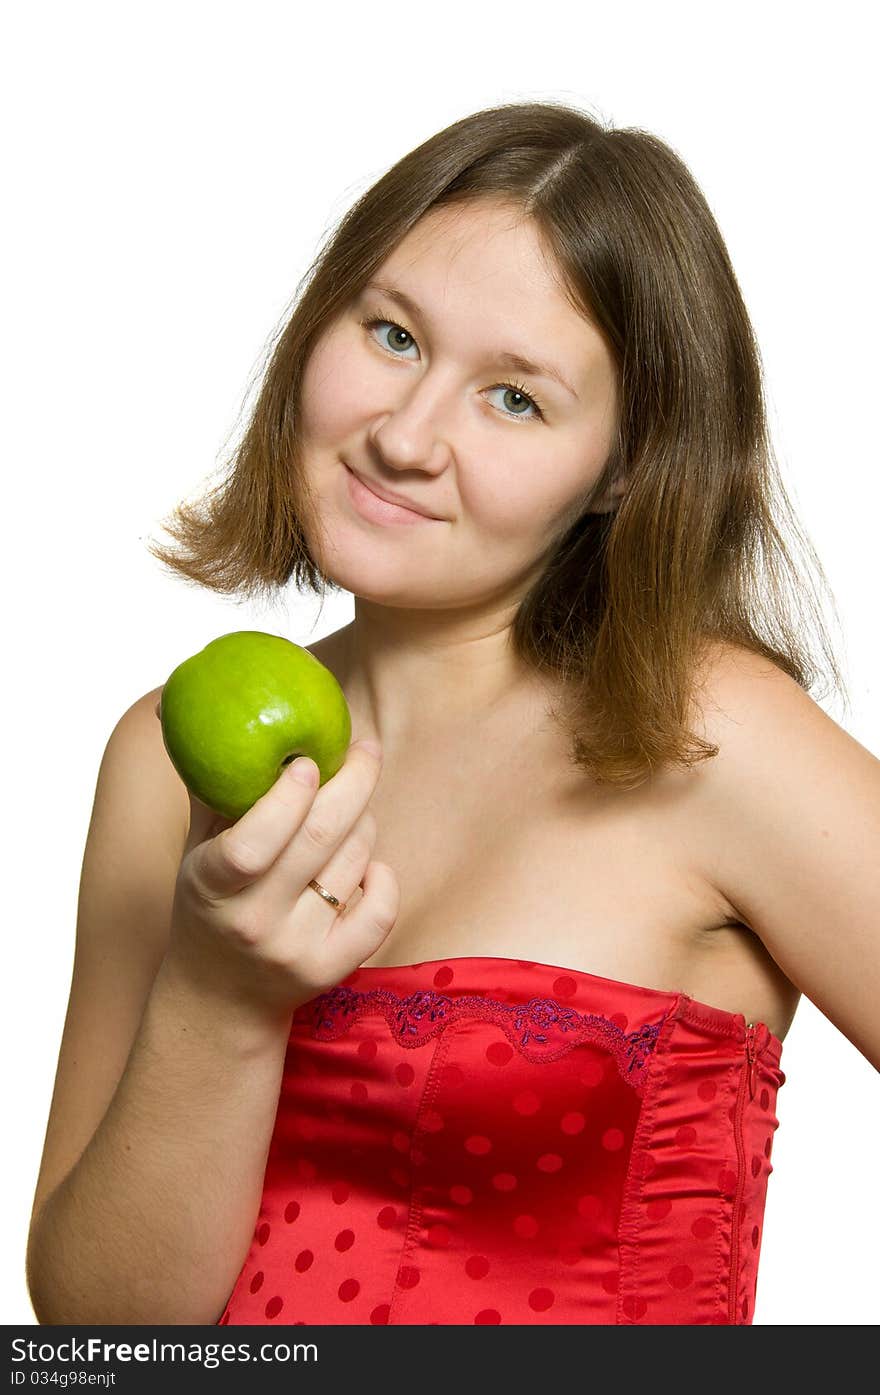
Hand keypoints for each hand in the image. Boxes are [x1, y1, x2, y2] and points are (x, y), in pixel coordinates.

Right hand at [162, 734, 398, 1019]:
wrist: (220, 998)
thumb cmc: (211, 904)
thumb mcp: (196, 850)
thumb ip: (206, 784)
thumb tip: (179, 702)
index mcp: (212, 886)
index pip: (253, 843)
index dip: (287, 797)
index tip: (306, 758)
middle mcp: (255, 922)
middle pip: (322, 839)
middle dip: (354, 782)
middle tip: (364, 748)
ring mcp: (297, 950)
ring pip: (355, 861)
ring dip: (363, 823)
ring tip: (349, 811)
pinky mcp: (333, 970)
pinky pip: (381, 907)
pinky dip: (382, 873)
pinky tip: (365, 861)